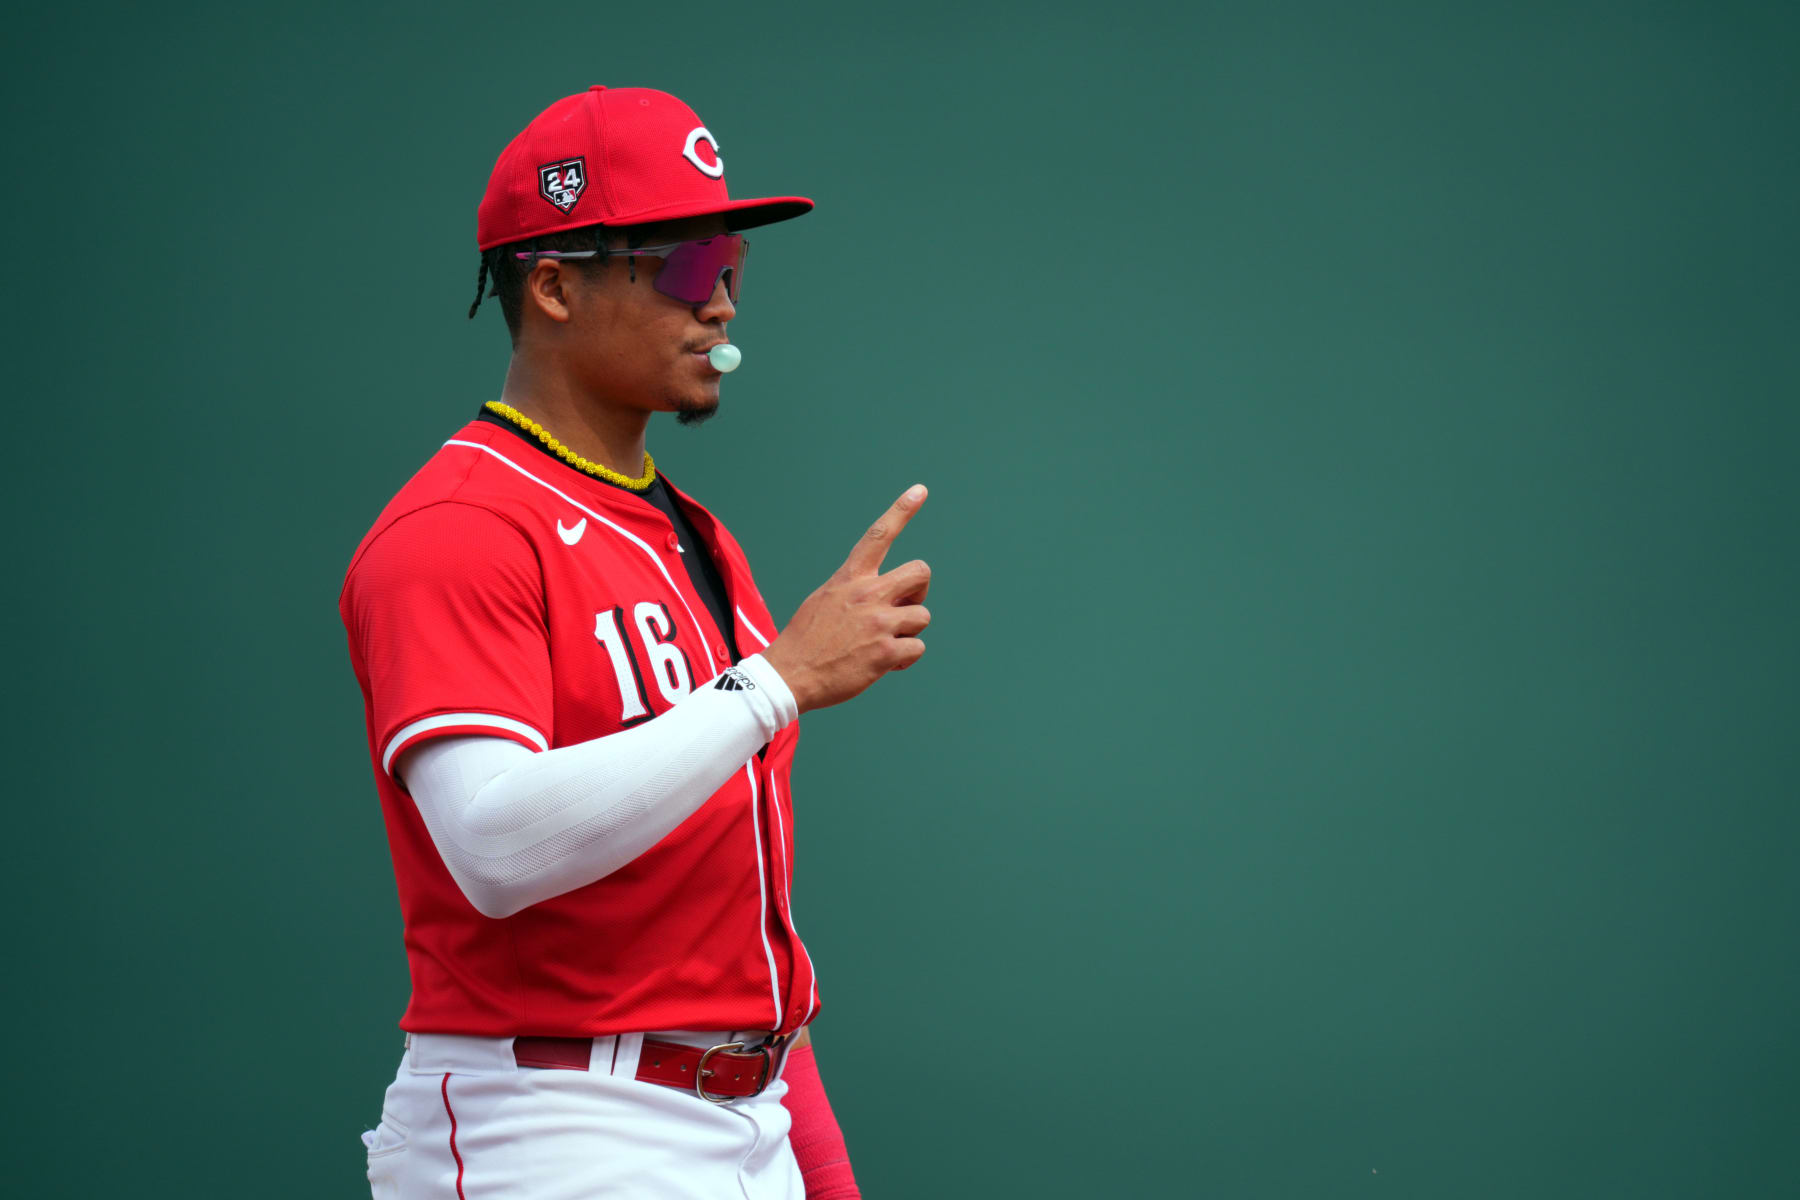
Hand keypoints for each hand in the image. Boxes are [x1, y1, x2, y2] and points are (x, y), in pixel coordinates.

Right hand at [762, 486, 930, 713]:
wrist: (789, 674)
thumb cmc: (806, 640)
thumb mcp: (824, 599)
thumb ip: (854, 591)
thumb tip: (883, 599)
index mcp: (850, 578)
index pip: (879, 535)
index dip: (902, 510)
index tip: (920, 490)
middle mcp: (867, 594)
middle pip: (921, 572)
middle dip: (919, 591)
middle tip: (903, 609)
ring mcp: (878, 622)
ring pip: (922, 616)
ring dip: (909, 632)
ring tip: (883, 644)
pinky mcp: (885, 652)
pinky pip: (918, 648)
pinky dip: (905, 658)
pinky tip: (884, 664)